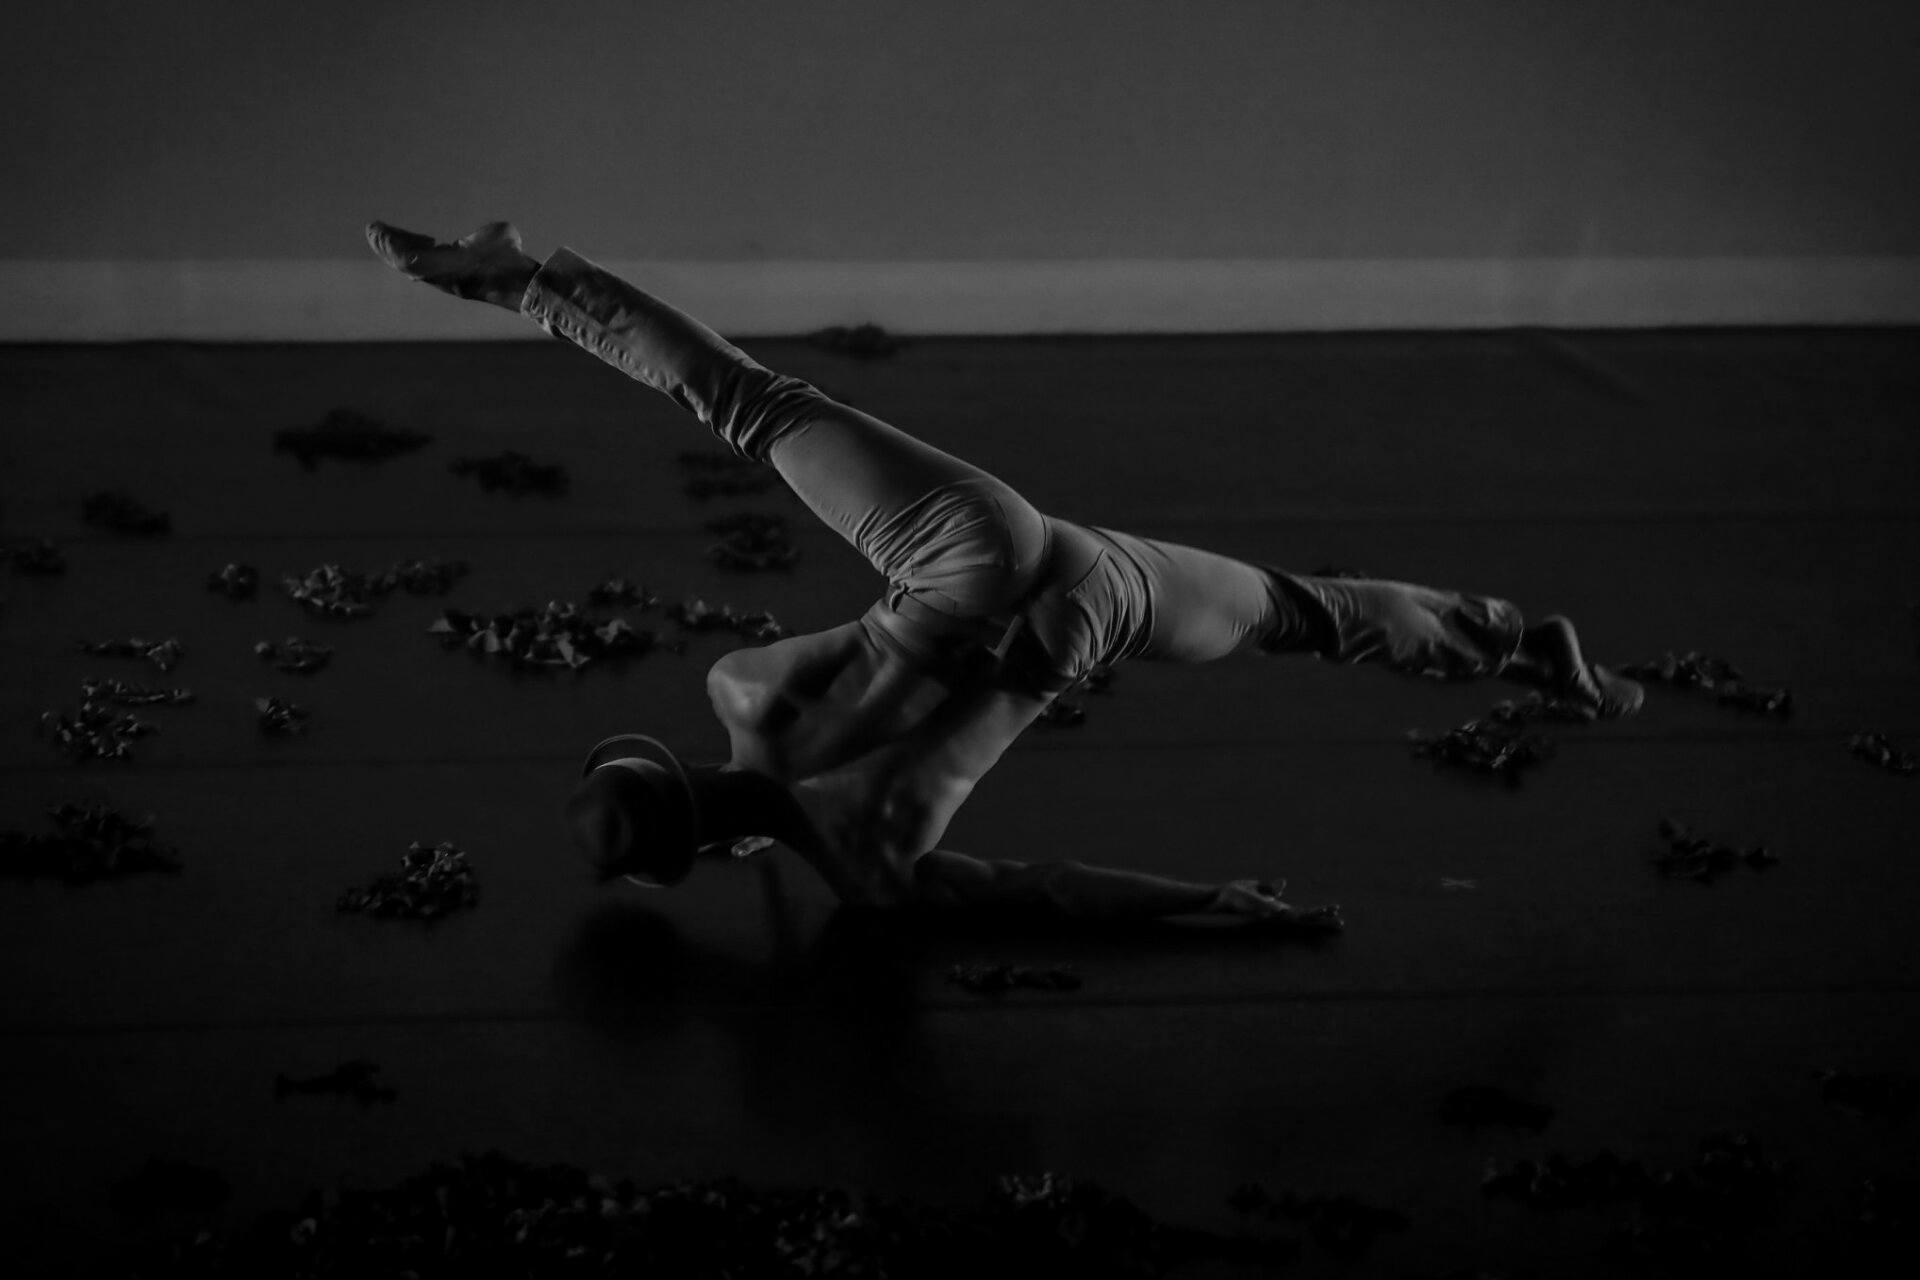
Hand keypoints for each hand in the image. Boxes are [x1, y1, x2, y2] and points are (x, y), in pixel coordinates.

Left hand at [1207, 878, 1344, 932]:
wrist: (1223, 896)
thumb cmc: (1240, 893)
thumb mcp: (1259, 888)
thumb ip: (1272, 888)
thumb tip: (1283, 884)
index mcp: (1279, 908)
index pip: (1304, 912)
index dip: (1320, 913)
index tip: (1337, 912)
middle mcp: (1277, 913)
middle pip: (1305, 917)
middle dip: (1322, 919)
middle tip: (1342, 923)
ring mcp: (1270, 913)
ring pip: (1295, 916)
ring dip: (1312, 915)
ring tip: (1329, 913)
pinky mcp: (1261, 910)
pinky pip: (1276, 912)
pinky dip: (1287, 913)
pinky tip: (1297, 914)